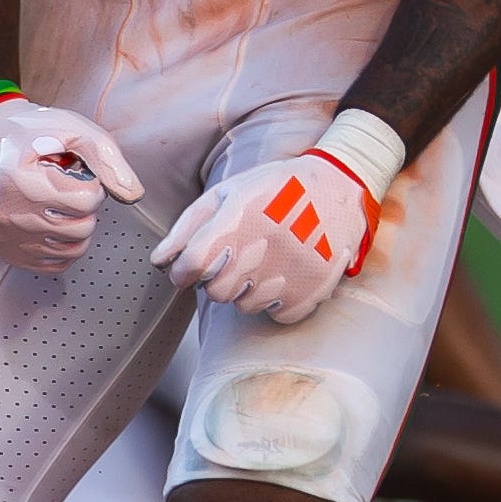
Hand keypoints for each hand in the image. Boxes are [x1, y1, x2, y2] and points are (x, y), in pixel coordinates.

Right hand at [0, 97, 142, 269]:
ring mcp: (5, 237)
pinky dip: (63, 244)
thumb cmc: (30, 133)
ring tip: (59, 202)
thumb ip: (107, 159)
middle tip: (67, 186)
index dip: (92, 185)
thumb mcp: (71, 129)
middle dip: (86, 206)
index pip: (86, 201)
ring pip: (73, 249)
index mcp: (19, 181)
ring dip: (78, 225)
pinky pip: (56, 263)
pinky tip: (52, 220)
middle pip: (82, 227)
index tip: (76, 173)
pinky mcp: (6, 251)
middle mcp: (7, 215)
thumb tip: (133, 195)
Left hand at [154, 149, 375, 322]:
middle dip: (216, 280)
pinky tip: (286, 274)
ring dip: (247, 290)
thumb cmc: (277, 187)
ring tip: (265, 262)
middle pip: (216, 292)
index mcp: (239, 217)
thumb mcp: (229, 191)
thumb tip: (159, 261)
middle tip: (234, 261)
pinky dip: (277, 301)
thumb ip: (188, 227)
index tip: (189, 269)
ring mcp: (291, 272)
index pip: (192, 265)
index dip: (183, 272)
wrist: (341, 186)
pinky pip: (276, 315)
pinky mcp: (312, 290)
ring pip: (245, 306)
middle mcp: (264, 246)